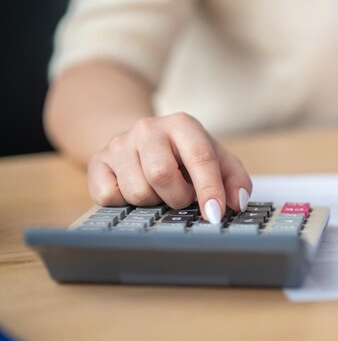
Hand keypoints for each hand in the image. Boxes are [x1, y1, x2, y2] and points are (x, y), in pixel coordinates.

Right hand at [87, 112, 251, 222]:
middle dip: (177, 197)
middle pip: (161, 175)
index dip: (209, 190)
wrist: (142, 141)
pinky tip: (135, 190)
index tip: (215, 215)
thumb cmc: (186, 156)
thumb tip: (236, 203)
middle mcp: (148, 128)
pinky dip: (125, 203)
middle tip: (182, 197)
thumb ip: (235, 180)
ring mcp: (119, 143)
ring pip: (136, 191)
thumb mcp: (218, 161)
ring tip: (160, 191)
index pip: (200, 158)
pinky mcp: (97, 161)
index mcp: (183, 124)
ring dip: (153, 202)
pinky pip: (108, 197)